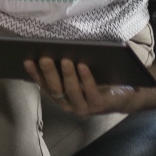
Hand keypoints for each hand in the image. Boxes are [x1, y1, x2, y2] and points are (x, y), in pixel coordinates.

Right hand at [24, 57, 140, 116]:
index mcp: (61, 96)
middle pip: (55, 88)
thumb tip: (53, 48)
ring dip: (67, 75)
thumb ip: (67, 66)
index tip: (27, 60)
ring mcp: (83, 108)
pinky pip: (90, 92)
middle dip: (49, 72)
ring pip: (71, 91)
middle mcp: (68, 104)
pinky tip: (83, 66)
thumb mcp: (81, 74)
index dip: (34, 73)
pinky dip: (86, 79)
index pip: (43, 84)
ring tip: (66, 60)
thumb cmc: (100, 80)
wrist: (127, 94)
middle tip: (45, 57)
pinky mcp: (98, 107)